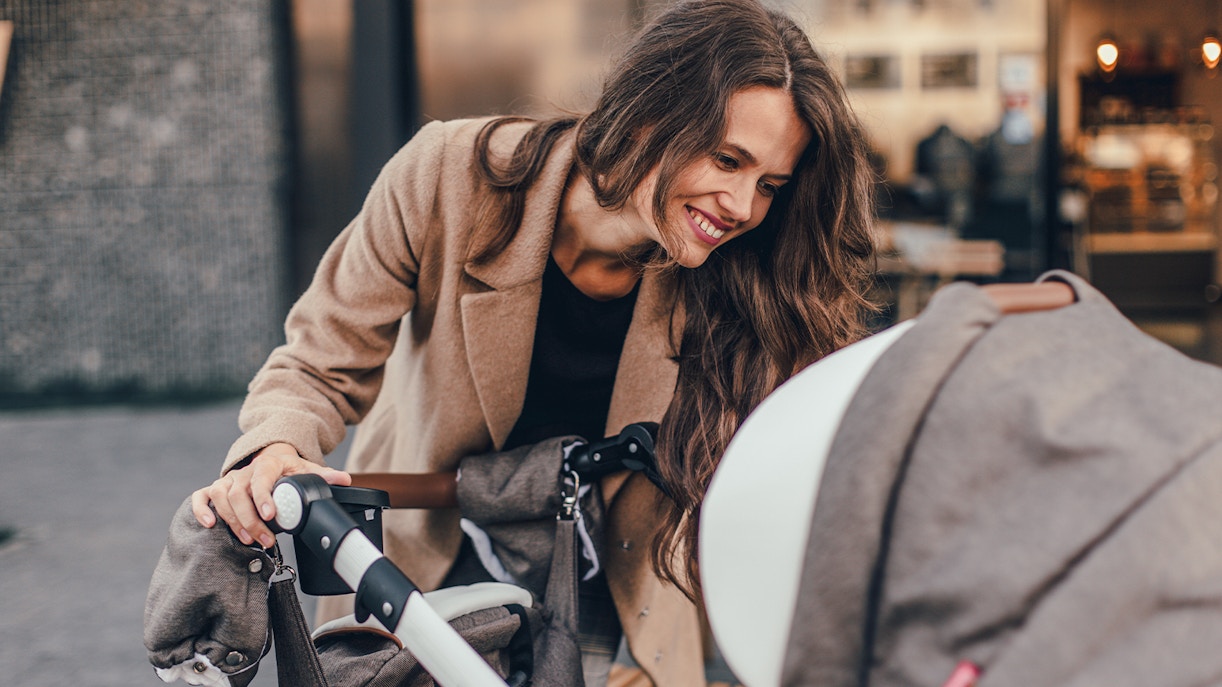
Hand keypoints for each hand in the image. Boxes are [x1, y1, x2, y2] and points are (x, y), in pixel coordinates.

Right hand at [191, 443, 351, 547]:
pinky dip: (201, 509)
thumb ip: (323, 476)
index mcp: (267, 465)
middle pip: (238, 493)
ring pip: (221, 495)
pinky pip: (201, 496)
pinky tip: (210, 525)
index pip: (261, 478)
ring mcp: (228, 480)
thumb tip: (344, 480)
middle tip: (265, 539)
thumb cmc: (288, 469)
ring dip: (232, 520)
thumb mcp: (306, 469)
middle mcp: (244, 471)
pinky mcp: (216, 488)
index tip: (271, 515)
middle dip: (250, 519)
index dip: (263, 496)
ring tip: (247, 539)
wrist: (271, 457)